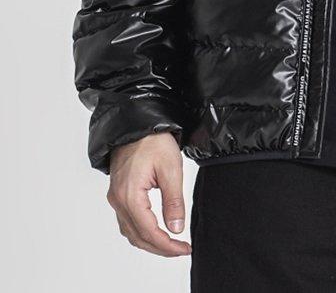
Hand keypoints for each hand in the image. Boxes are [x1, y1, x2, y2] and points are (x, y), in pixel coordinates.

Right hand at [107, 133, 191, 255]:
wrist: (137, 122)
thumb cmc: (153, 140)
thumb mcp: (171, 168)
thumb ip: (173, 201)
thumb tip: (176, 228)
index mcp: (130, 195)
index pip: (148, 232)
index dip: (167, 245)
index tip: (184, 248)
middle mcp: (118, 200)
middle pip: (137, 236)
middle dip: (160, 247)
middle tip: (181, 249)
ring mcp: (115, 197)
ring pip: (130, 231)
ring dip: (150, 241)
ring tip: (171, 243)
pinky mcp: (118, 192)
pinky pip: (127, 221)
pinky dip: (141, 231)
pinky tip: (155, 230)